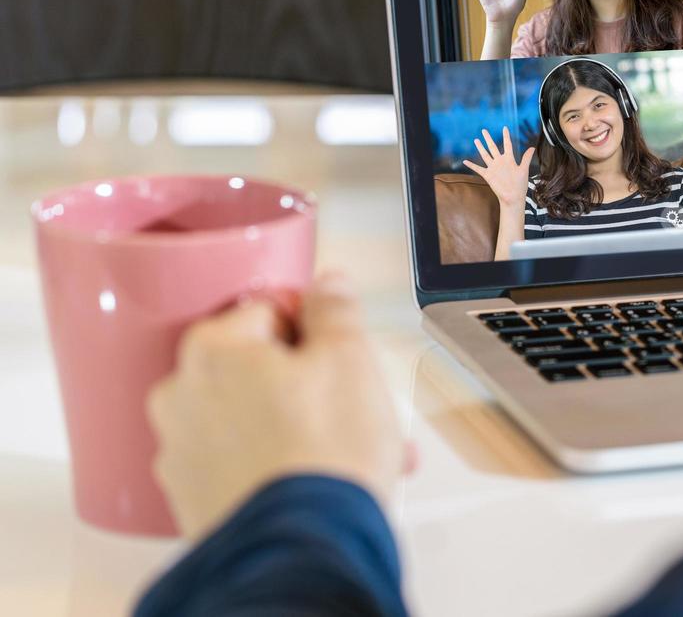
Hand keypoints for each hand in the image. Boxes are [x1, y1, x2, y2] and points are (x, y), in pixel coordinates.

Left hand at [147, 285, 404, 539]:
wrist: (304, 544)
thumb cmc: (323, 453)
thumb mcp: (350, 356)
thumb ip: (335, 308)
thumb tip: (328, 285)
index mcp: (213, 348)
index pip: (270, 310)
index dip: (315, 330)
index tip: (338, 353)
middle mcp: (182, 395)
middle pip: (257, 367)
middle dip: (308, 383)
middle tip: (354, 404)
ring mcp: (181, 451)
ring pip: (251, 417)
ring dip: (297, 424)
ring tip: (350, 449)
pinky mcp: (192, 497)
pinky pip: (239, 462)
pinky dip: (276, 463)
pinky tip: (317, 476)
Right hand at [465, 127, 534, 206]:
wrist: (513, 197)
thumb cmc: (520, 185)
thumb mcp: (523, 170)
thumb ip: (526, 158)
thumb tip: (532, 147)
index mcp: (509, 159)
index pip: (507, 144)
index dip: (506, 136)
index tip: (504, 128)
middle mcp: (500, 162)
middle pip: (493, 147)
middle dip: (488, 139)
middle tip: (484, 130)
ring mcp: (493, 168)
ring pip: (485, 155)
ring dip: (480, 148)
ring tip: (476, 140)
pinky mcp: (488, 175)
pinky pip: (478, 168)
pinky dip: (471, 165)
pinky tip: (465, 161)